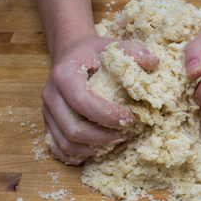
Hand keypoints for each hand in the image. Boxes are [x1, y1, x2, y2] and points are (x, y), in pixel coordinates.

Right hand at [42, 34, 158, 164]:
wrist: (71, 54)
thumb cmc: (93, 53)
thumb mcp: (112, 46)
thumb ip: (133, 51)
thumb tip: (154, 62)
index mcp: (64, 75)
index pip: (82, 101)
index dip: (107, 115)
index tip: (130, 120)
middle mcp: (50, 96)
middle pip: (72, 128)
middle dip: (103, 137)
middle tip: (128, 134)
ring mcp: (47, 113)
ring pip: (66, 143)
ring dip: (94, 148)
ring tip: (118, 141)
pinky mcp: (48, 124)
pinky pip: (59, 148)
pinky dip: (78, 155)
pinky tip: (98, 150)